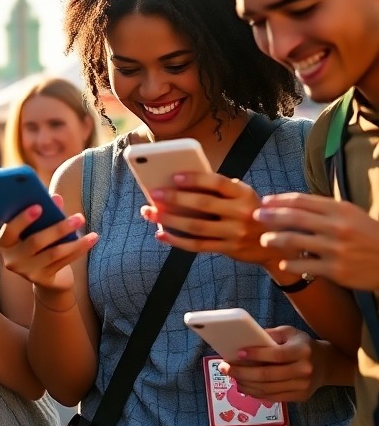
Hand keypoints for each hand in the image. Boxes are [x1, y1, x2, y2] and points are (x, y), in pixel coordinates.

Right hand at [0, 196, 95, 292]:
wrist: (43, 276)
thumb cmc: (36, 243)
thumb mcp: (34, 229)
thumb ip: (42, 213)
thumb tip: (56, 199)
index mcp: (4, 242)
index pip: (10, 230)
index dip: (23, 219)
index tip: (39, 206)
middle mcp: (12, 259)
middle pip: (35, 242)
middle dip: (58, 229)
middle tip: (79, 217)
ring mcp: (27, 272)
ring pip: (54, 253)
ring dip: (74, 241)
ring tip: (89, 229)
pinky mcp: (43, 279)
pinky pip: (64, 262)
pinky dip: (79, 249)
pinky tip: (92, 239)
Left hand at [141, 172, 280, 266]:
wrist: (276, 245)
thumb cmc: (252, 213)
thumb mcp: (245, 196)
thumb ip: (223, 189)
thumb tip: (184, 182)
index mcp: (244, 194)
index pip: (218, 183)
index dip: (196, 179)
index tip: (175, 176)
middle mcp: (241, 212)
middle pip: (203, 204)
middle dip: (175, 198)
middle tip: (154, 194)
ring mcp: (235, 233)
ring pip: (196, 226)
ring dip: (169, 219)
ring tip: (150, 212)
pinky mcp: (229, 249)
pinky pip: (197, 245)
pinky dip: (177, 240)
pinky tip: (161, 234)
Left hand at [217, 326, 322, 402]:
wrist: (326, 364)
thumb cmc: (301, 344)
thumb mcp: (289, 333)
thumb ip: (269, 335)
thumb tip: (244, 340)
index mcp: (302, 351)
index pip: (276, 355)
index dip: (256, 354)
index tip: (238, 353)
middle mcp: (304, 370)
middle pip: (267, 375)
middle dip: (242, 372)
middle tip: (224, 368)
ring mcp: (302, 386)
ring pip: (268, 389)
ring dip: (245, 384)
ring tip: (231, 377)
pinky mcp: (300, 397)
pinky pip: (273, 397)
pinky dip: (255, 393)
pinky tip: (243, 385)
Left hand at [256, 192, 378, 289]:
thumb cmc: (368, 235)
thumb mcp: (351, 215)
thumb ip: (324, 209)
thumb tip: (290, 204)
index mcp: (340, 210)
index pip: (302, 200)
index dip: (279, 200)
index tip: (264, 201)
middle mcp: (337, 227)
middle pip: (294, 217)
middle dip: (270, 216)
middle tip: (256, 217)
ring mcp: (336, 249)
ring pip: (294, 240)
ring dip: (274, 239)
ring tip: (265, 240)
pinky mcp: (336, 270)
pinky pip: (304, 265)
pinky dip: (290, 263)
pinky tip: (284, 262)